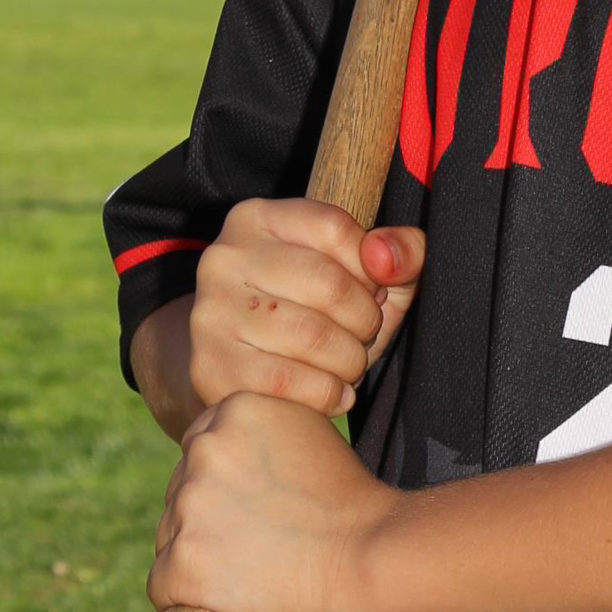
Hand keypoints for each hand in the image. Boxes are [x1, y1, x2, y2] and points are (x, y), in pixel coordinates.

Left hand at [147, 390, 392, 611]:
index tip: (253, 509)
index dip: (225, 485)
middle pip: (182, 492)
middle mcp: (202, 450)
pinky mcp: (180, 563)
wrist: (371, 556)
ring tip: (249, 576)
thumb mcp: (314, 435)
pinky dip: (187, 599)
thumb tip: (252, 452)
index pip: (202, 451)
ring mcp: (187, 507)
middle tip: (255, 546)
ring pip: (171, 537)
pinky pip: (164, 585)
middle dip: (208, 519)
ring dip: (198, 558)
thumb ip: (275, 431)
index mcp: (234, 411)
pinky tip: (223, 603)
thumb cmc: (355, 504)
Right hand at [189, 200, 423, 418]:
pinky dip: (328, 393)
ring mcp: (211, 311)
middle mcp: (224, 257)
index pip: (335, 228)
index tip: (372, 291)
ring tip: (349, 364)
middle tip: (364, 335)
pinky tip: (335, 392)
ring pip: (312, 336)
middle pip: (328, 284)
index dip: (371, 268)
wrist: (243, 368)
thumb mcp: (365, 274)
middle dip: (365, 320)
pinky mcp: (210, 365)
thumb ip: (400, 252)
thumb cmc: (316, 313)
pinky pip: (288, 382)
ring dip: (350, 360)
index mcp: (258, 218)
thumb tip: (383, 257)